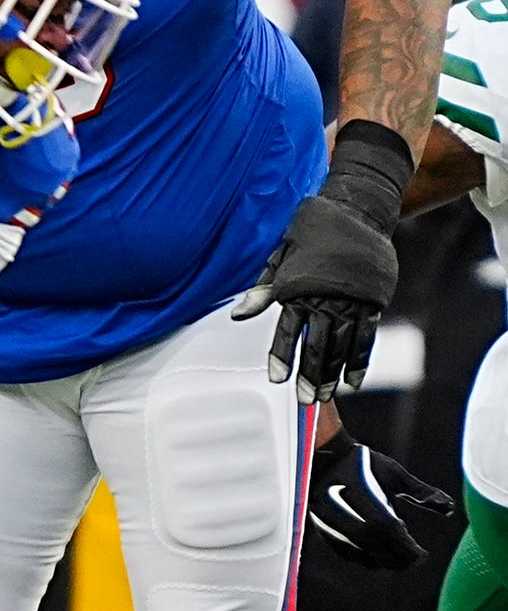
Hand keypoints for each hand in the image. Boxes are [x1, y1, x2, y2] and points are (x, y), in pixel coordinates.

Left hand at [234, 121, 411, 401]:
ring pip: (342, 346)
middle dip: (309, 374)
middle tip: (304, 399)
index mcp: (299, 288)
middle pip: (317, 345)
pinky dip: (359, 360)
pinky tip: (353, 380)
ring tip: (326, 395)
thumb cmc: (313, 230)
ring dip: (333, 374)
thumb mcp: (281, 253)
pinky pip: (366, 337)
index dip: (281, 356)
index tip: (275, 378)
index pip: (287, 330)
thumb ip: (264, 287)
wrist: (357, 211)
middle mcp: (326, 299)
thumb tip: (238, 314)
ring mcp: (352, 302)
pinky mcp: (373, 302)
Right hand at [307, 428, 454, 567]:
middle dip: (398, 557)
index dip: (406, 546)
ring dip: (382, 561)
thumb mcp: (393, 472)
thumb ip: (420, 492)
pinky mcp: (321, 527)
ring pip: (358, 552)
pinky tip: (376, 556)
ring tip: (399, 561)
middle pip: (374, 545)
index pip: (387, 528)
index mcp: (362, 494)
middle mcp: (343, 509)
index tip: (423, 554)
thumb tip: (450, 507)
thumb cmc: (363, 462)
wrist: (322, 456)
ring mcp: (329, 520)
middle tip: (415, 561)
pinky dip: (363, 558)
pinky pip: (344, 552)